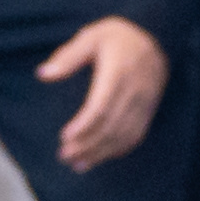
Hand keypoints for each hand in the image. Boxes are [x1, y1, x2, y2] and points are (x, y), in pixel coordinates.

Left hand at [37, 15, 169, 169]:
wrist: (156, 37)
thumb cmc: (117, 36)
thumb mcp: (91, 36)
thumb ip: (68, 57)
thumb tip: (43, 74)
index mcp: (118, 73)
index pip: (101, 106)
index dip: (84, 125)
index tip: (65, 137)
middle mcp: (134, 91)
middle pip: (111, 125)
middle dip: (87, 145)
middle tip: (64, 157)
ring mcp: (145, 103)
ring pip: (124, 134)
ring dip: (100, 152)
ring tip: (77, 164)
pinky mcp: (149, 109)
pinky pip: (136, 134)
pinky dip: (118, 149)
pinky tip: (100, 157)